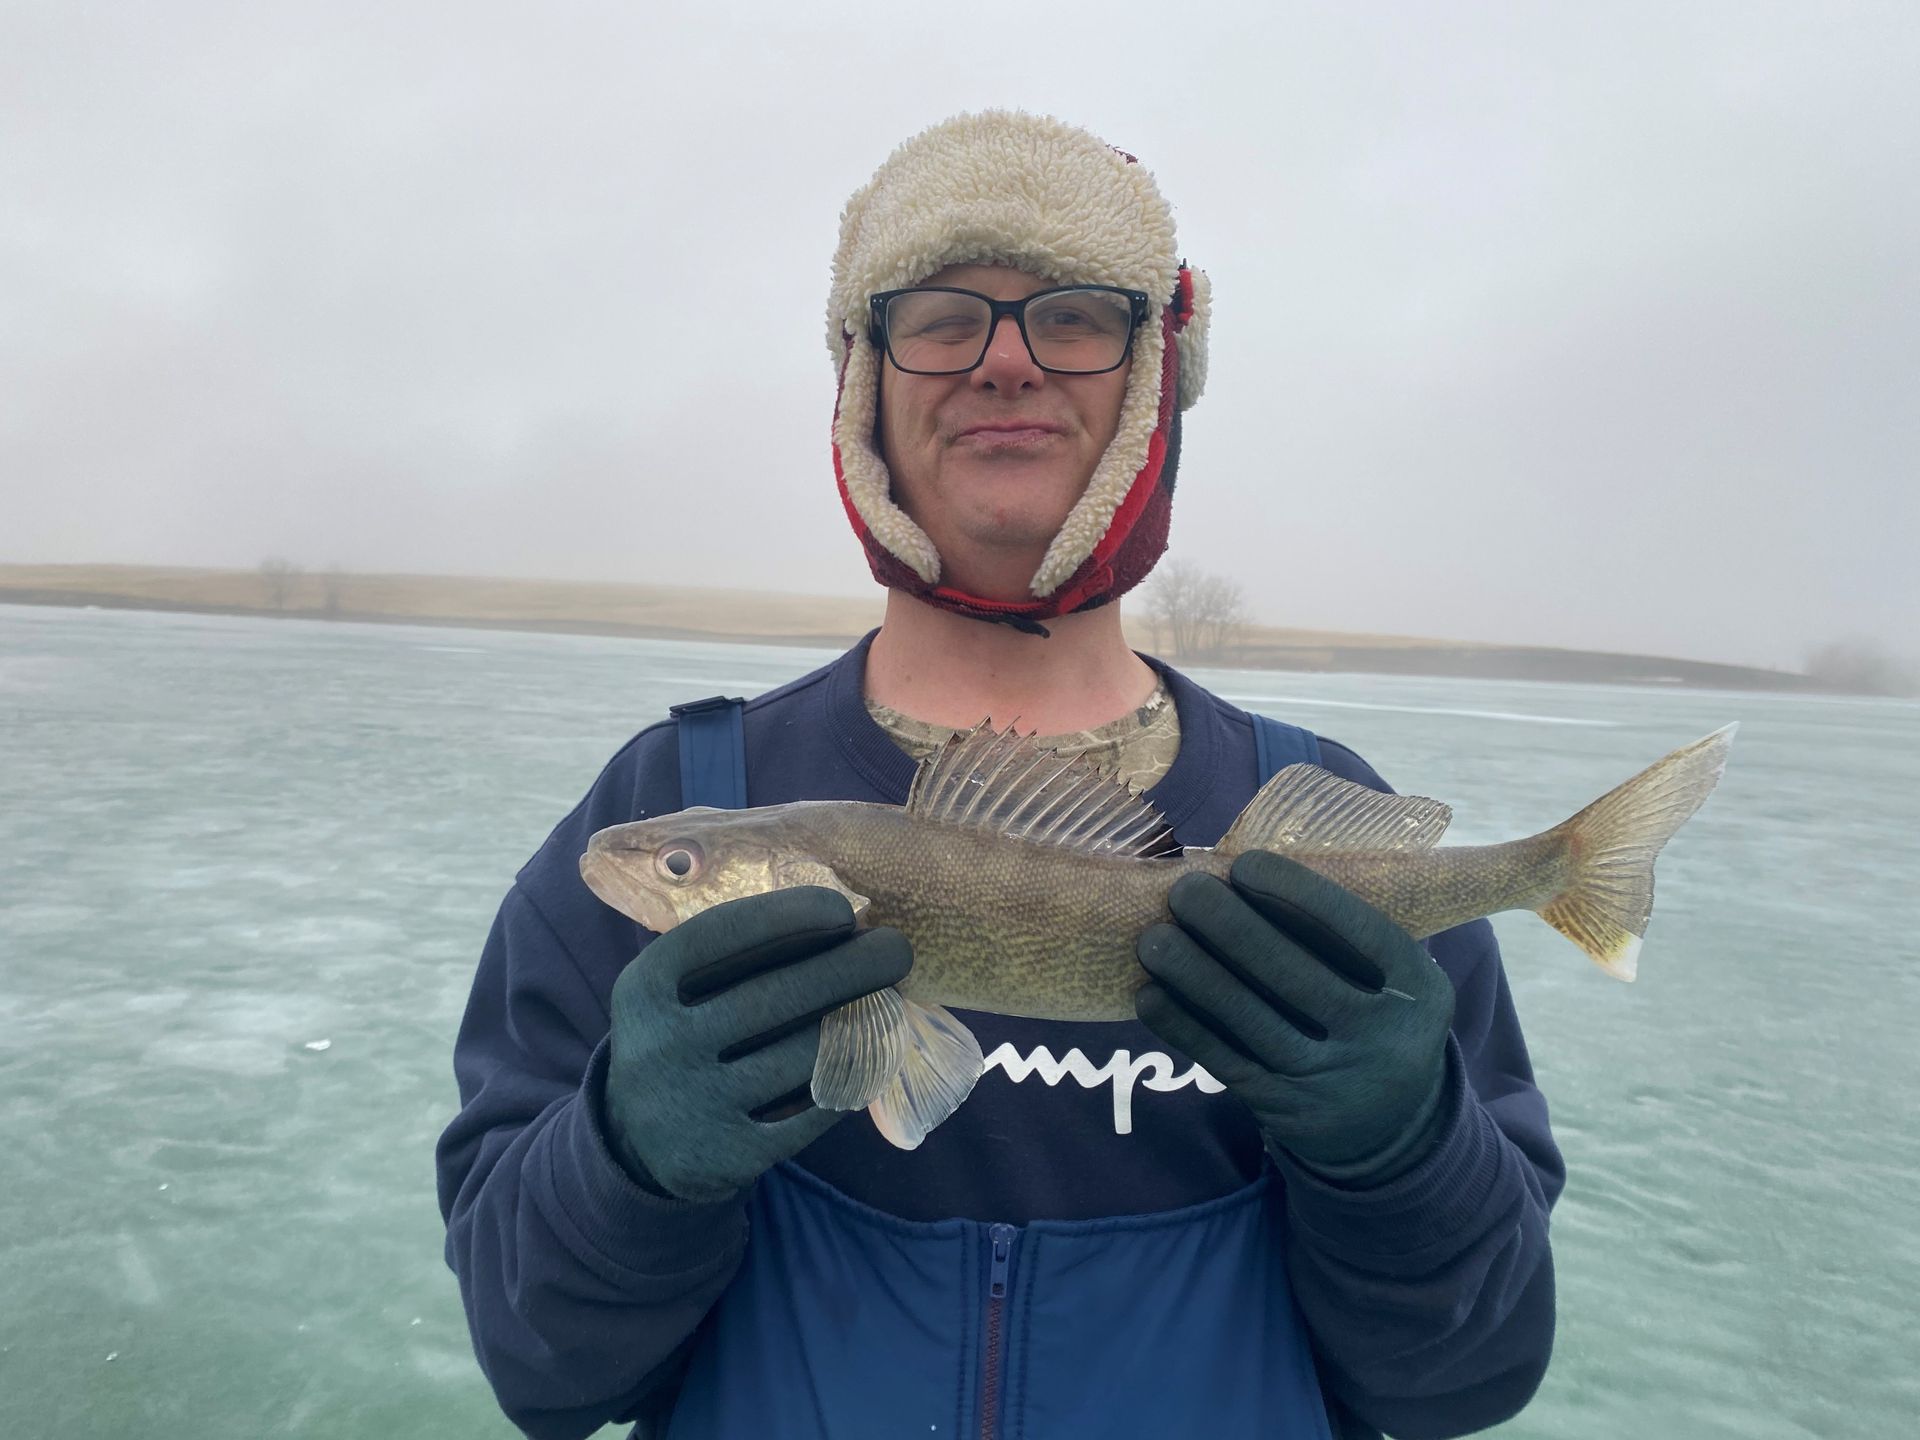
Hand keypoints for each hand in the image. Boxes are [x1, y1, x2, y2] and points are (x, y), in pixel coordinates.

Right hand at [602, 886, 912, 1202]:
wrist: (638, 1144)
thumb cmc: (683, 1036)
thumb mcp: (677, 990)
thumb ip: (733, 955)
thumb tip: (839, 920)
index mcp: (644, 988)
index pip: (723, 934)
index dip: (789, 915)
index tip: (842, 909)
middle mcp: (662, 1045)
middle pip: (781, 995)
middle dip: (853, 965)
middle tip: (897, 949)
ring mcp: (696, 1105)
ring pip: (809, 1055)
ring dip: (864, 1023)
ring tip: (890, 1002)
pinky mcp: (732, 1155)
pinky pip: (816, 1110)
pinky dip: (852, 1081)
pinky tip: (870, 1059)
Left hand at [1135, 852, 1455, 1183]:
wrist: (1390, 1129)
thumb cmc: (1371, 1018)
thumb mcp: (1389, 980)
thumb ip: (1341, 937)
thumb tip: (1243, 869)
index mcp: (1418, 989)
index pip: (1359, 932)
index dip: (1299, 894)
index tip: (1245, 864)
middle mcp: (1383, 1038)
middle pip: (1296, 975)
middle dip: (1232, 927)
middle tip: (1184, 890)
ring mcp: (1334, 1080)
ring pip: (1251, 1019)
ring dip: (1194, 974)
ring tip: (1153, 938)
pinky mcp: (1287, 1110)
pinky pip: (1225, 1061)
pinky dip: (1184, 1026)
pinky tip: (1151, 995)